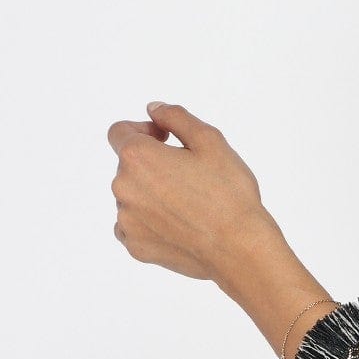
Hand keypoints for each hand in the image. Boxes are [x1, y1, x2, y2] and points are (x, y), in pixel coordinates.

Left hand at [108, 100, 271, 282]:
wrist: (239, 249)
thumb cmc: (229, 194)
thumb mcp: (211, 141)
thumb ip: (176, 117)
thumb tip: (153, 110)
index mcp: (137, 157)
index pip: (119, 131)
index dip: (143, 130)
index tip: (165, 139)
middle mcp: (123, 188)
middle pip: (128, 166)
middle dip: (152, 164)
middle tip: (189, 175)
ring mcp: (126, 220)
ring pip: (132, 196)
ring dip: (151, 193)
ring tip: (188, 204)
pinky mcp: (135, 246)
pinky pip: (134, 225)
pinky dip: (151, 221)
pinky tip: (180, 224)